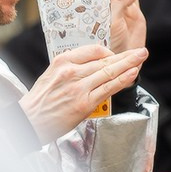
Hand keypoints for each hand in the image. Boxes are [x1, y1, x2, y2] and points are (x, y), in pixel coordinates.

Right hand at [19, 44, 147, 143]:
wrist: (28, 121)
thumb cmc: (40, 100)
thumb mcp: (51, 74)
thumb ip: (71, 68)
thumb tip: (93, 65)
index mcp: (62, 61)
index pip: (93, 50)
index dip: (109, 52)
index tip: (117, 55)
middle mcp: (72, 72)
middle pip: (105, 60)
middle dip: (126, 55)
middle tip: (140, 51)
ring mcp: (79, 88)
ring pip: (110, 72)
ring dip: (129, 64)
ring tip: (142, 58)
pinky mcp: (85, 103)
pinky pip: (109, 88)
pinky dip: (123, 80)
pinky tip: (133, 74)